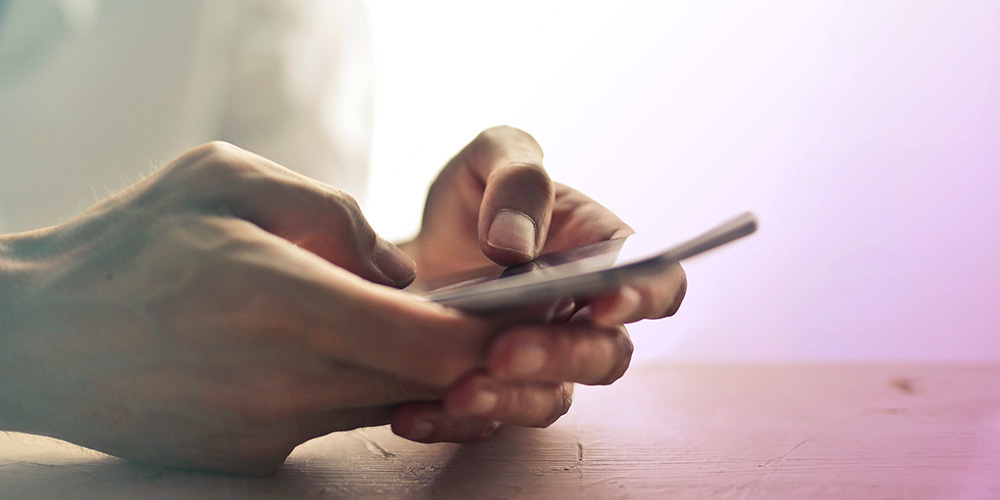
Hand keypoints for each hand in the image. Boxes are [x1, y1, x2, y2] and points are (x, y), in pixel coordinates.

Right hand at [0, 142, 501, 474]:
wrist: (40, 335)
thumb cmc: (129, 244)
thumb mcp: (225, 179)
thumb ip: (332, 213)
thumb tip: (401, 269)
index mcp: (287, 302)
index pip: (434, 345)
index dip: (488, 335)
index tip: (509, 313)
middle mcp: (288, 380)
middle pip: (425, 384)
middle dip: (462, 353)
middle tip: (470, 313)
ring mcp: (271, 429)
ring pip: (385, 405)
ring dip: (407, 369)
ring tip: (384, 318)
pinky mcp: (253, 455)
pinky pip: (334, 419)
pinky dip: (350, 386)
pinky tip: (316, 349)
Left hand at [391, 126, 686, 441]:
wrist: (409, 248)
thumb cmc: (473, 198)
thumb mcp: (490, 158)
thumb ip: (516, 179)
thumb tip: (513, 246)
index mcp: (602, 254)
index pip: (657, 282)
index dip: (644, 297)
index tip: (604, 303)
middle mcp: (582, 318)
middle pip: (605, 355)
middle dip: (560, 356)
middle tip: (505, 350)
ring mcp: (541, 363)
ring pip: (550, 400)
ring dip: (511, 401)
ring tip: (459, 392)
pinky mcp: (493, 394)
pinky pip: (484, 423)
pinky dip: (450, 424)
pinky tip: (412, 414)